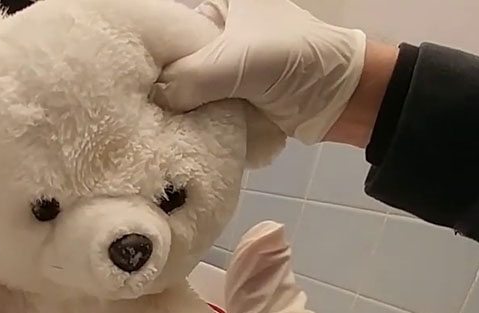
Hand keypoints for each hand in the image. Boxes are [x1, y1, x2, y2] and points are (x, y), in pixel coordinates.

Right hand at [154, 0, 367, 143]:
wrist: (342, 97)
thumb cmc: (292, 60)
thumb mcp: (233, 63)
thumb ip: (186, 79)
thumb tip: (152, 101)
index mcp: (221, 3)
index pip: (169, 26)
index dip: (152, 51)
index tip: (136, 77)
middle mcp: (219, 30)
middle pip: (175, 59)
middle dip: (164, 84)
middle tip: (144, 107)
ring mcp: (227, 65)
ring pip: (187, 86)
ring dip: (179, 107)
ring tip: (159, 125)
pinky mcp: (234, 95)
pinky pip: (203, 106)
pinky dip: (196, 120)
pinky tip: (180, 133)